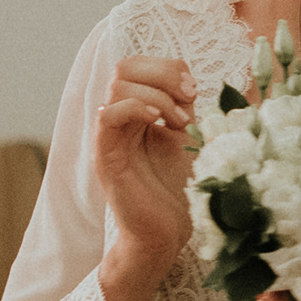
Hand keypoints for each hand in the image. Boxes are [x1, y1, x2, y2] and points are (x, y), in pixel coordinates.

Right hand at [94, 57, 200, 300]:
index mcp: (137, 112)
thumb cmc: (180, 191)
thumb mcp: (190, 140)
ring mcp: (109, 136)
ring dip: (157, 96)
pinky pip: (107, 115)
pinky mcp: (106, 156)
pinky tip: (161, 124)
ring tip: (178, 121)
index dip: (169, 68)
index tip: (194, 92)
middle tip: (188, 100)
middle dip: (163, 75)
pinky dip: (136, 108)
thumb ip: (187, 108)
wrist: (166, 235)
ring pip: (118, 86)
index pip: (139, 64)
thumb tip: (192, 79)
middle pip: (125, 67)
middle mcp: (119, 120)